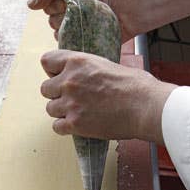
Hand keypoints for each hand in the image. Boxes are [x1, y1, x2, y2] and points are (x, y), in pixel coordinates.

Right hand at [28, 0, 133, 42]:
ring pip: (58, 33)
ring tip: (85, 21)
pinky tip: (82, 34)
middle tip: (79, 8)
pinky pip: (69, 46)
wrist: (127, 7)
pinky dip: (72, 41)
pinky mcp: (84, 42)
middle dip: (61, 14)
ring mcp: (78, 29)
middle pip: (51, 20)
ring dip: (68, 27)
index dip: (53, 2)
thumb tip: (30, 4)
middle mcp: (70, 14)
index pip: (47, 4)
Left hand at [40, 50, 176, 143]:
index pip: (46, 61)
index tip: (61, 77)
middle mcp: (69, 81)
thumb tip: (85, 76)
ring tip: (78, 113)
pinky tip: (78, 125)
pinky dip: (65, 128)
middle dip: (57, 94)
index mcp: (77, 62)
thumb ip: (89, 70)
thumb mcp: (108, 65)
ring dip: (61, 112)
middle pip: (45, 88)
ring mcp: (70, 103)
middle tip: (72, 99)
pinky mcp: (75, 124)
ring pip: (50, 109)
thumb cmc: (135, 86)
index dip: (53, 71)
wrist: (144, 107)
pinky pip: (57, 127)